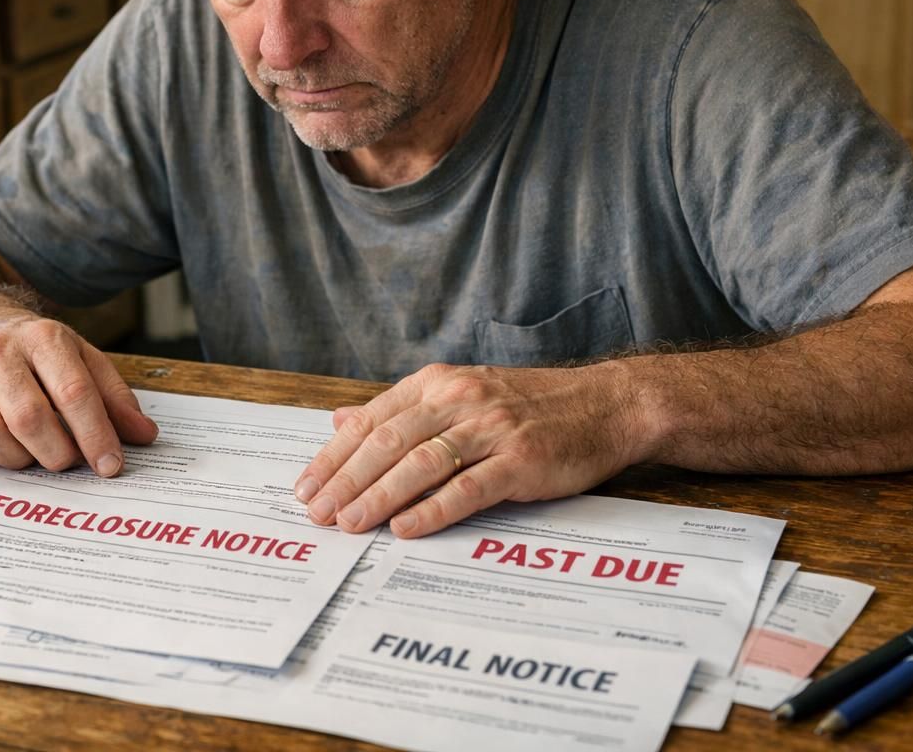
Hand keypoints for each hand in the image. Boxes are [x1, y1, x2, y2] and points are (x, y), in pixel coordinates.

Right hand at [0, 315, 157, 475]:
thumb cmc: (33, 354)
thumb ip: (114, 399)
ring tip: (31, 451)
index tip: (111, 466)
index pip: (73, 391)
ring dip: (17, 459)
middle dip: (56, 454)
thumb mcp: (80, 360)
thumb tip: (144, 436)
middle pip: (29, 419)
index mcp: (42, 337)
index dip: (95, 435)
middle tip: (67, 461)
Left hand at [293, 362, 647, 537]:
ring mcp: (491, 429)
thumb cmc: (528, 406)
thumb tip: (340, 421)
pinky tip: (404, 528)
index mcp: (437, 384)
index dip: (333, 456)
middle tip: (317, 514)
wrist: (606, 404)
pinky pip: (468, 487)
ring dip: (378, 496)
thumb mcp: (460, 393)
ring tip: (349, 524)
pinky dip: (432, 509)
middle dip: (345, 480)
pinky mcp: (521, 460)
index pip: (371, 421)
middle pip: (387, 442)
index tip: (305, 487)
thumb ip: (400, 411)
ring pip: (420, 463)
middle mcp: (459, 400)